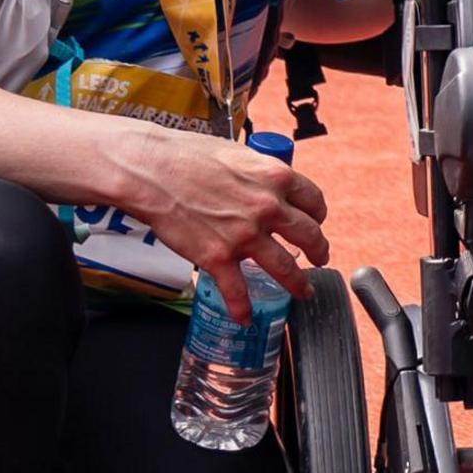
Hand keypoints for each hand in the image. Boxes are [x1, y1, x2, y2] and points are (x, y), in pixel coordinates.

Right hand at [83, 126, 329, 317]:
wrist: (152, 171)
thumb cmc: (186, 155)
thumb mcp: (237, 154)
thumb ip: (257, 173)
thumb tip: (262, 183)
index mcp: (276, 177)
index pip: (314, 201)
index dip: (318, 215)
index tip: (315, 222)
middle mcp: (268, 207)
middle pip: (310, 236)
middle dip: (319, 251)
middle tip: (320, 258)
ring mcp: (245, 235)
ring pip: (286, 268)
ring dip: (298, 284)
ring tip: (303, 291)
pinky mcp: (218, 258)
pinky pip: (238, 291)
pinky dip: (243, 309)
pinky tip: (245, 318)